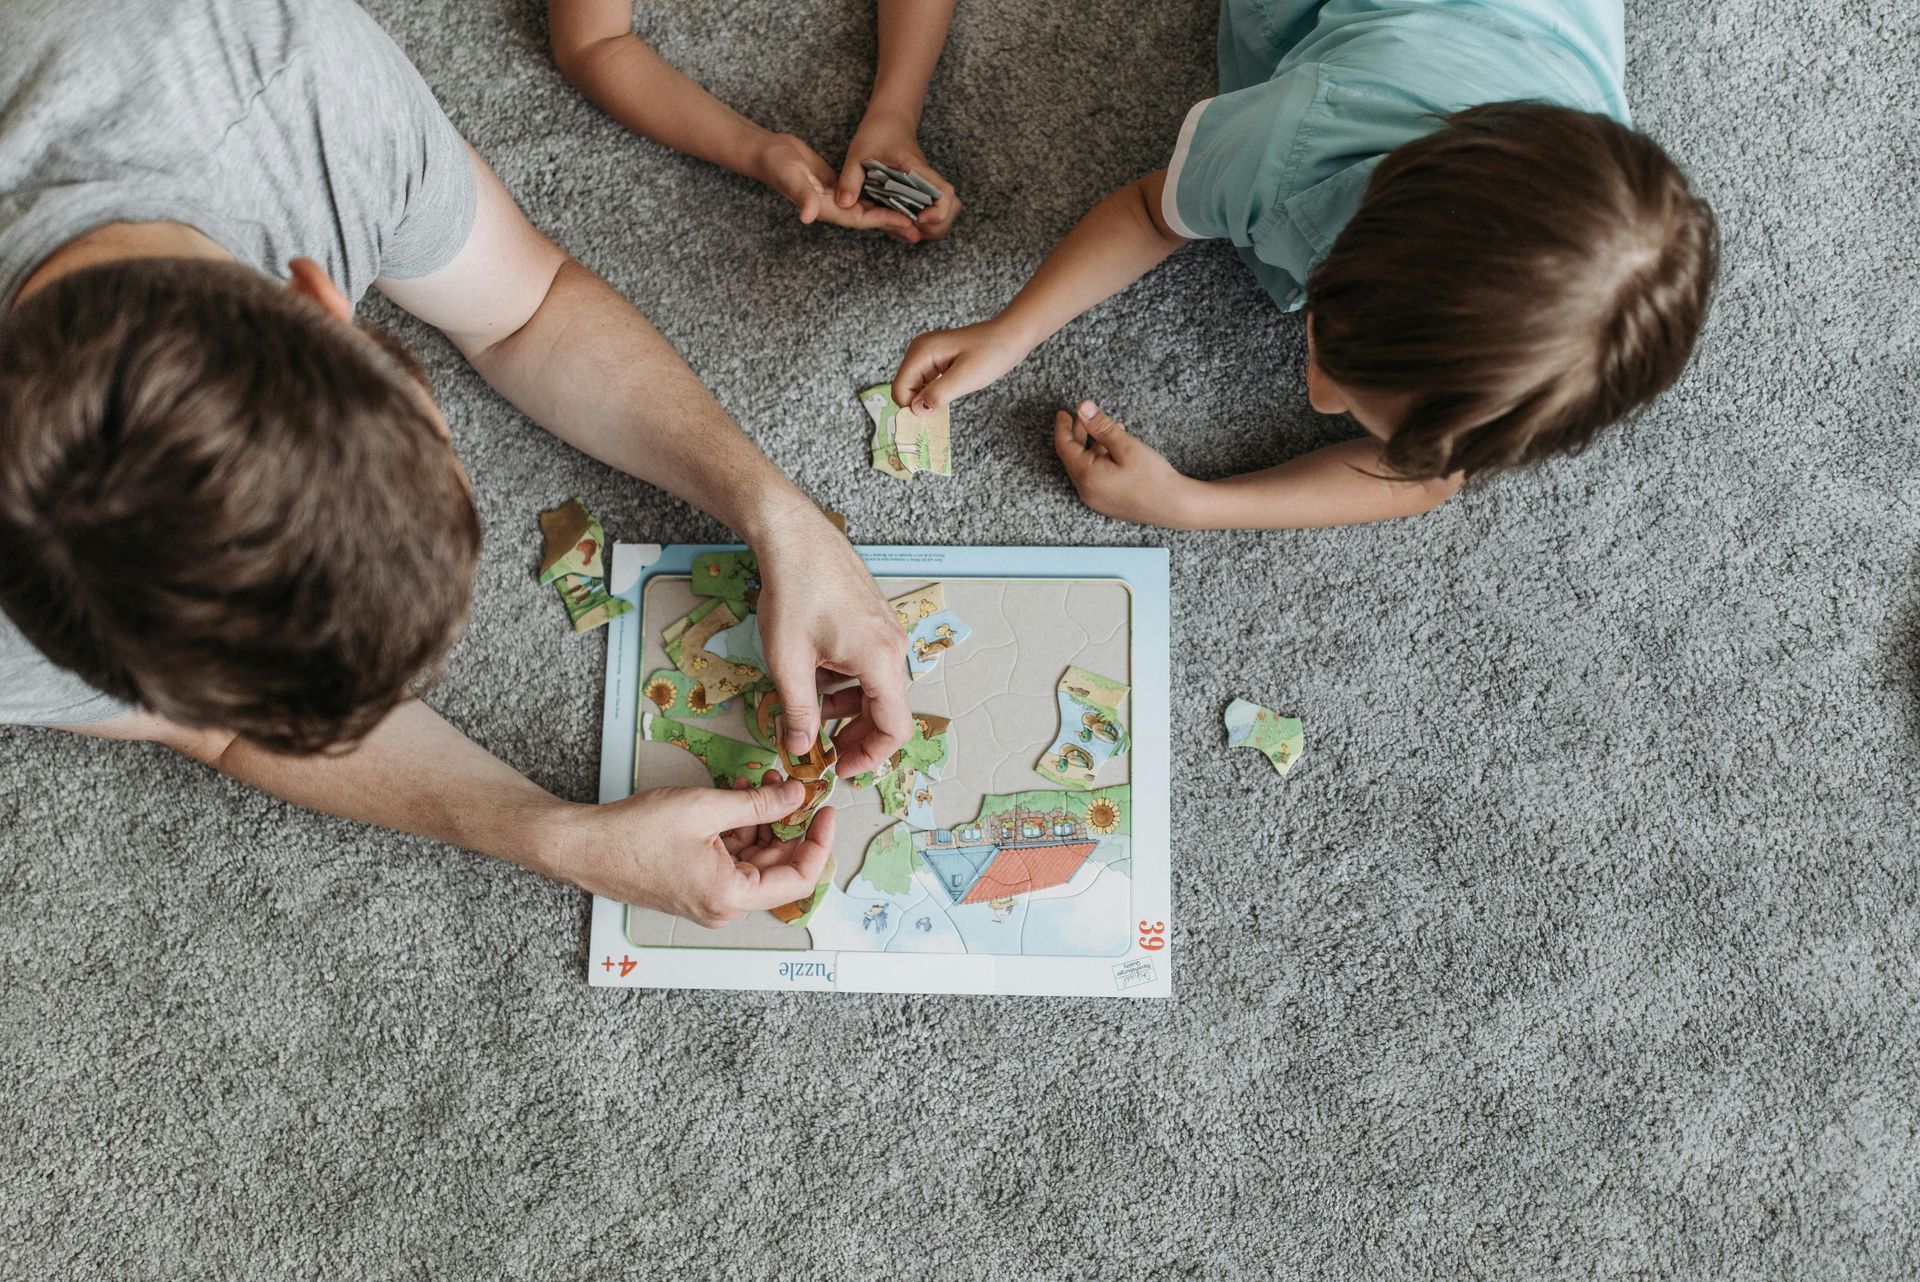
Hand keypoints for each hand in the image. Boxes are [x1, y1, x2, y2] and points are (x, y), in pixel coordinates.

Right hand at [552, 777, 834, 927]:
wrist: (582, 846)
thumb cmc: (634, 832)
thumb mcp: (705, 808)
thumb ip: (760, 805)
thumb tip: (797, 795)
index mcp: (732, 896)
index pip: (800, 878)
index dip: (819, 842)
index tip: (824, 810)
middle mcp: (724, 907)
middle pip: (777, 868)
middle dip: (787, 824)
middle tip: (790, 785)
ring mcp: (709, 899)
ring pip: (755, 860)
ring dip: (761, 822)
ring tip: (758, 783)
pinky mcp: (695, 887)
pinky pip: (732, 860)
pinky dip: (738, 830)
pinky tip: (735, 797)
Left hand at [750, 507, 911, 775]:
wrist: (794, 536)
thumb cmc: (793, 590)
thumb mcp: (787, 661)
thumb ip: (798, 712)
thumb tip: (801, 748)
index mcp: (880, 660)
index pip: (894, 728)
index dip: (869, 756)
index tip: (839, 766)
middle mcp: (893, 646)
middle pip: (887, 710)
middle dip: (853, 735)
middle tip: (819, 749)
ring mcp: (887, 630)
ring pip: (875, 687)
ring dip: (844, 706)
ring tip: (807, 706)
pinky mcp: (874, 620)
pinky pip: (868, 664)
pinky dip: (845, 680)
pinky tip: (813, 673)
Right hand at [754, 132, 917, 235]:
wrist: (767, 154)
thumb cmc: (776, 165)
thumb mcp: (790, 177)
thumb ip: (801, 196)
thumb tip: (808, 216)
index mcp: (825, 208)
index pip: (860, 218)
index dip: (884, 220)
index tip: (906, 221)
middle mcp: (833, 207)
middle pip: (869, 217)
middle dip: (894, 221)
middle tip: (921, 226)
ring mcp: (836, 198)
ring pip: (868, 207)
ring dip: (890, 211)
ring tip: (916, 214)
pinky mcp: (837, 187)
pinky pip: (863, 196)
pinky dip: (880, 196)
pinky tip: (897, 195)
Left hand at [836, 114, 961, 242]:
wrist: (890, 118)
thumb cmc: (878, 131)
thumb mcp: (858, 152)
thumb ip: (850, 178)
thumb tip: (844, 205)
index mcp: (918, 169)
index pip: (945, 193)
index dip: (938, 212)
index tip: (919, 219)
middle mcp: (928, 180)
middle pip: (952, 209)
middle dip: (936, 227)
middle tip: (910, 229)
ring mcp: (927, 186)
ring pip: (945, 213)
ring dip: (931, 228)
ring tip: (905, 229)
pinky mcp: (921, 190)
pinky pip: (932, 211)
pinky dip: (923, 224)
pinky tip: (900, 224)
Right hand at [891, 320, 1028, 414]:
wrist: (1010, 337)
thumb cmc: (991, 353)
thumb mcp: (965, 378)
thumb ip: (937, 395)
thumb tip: (916, 411)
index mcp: (921, 352)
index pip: (899, 389)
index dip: (911, 407)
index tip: (931, 417)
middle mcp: (918, 350)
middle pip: (904, 388)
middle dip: (920, 403)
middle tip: (945, 407)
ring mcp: (926, 354)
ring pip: (915, 387)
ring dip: (928, 398)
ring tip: (953, 395)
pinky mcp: (935, 359)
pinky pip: (926, 382)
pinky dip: (934, 392)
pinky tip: (951, 391)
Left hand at [1053, 401, 1198, 527]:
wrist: (1175, 506)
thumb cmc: (1153, 477)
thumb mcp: (1126, 446)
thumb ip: (1101, 426)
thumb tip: (1083, 408)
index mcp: (1087, 477)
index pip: (1065, 448)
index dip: (1062, 428)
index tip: (1063, 412)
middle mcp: (1087, 492)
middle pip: (1073, 458)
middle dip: (1077, 435)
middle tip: (1082, 416)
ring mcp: (1096, 500)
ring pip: (1085, 467)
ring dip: (1092, 446)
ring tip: (1108, 427)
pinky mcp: (1107, 503)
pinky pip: (1095, 477)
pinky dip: (1100, 460)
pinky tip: (1115, 448)